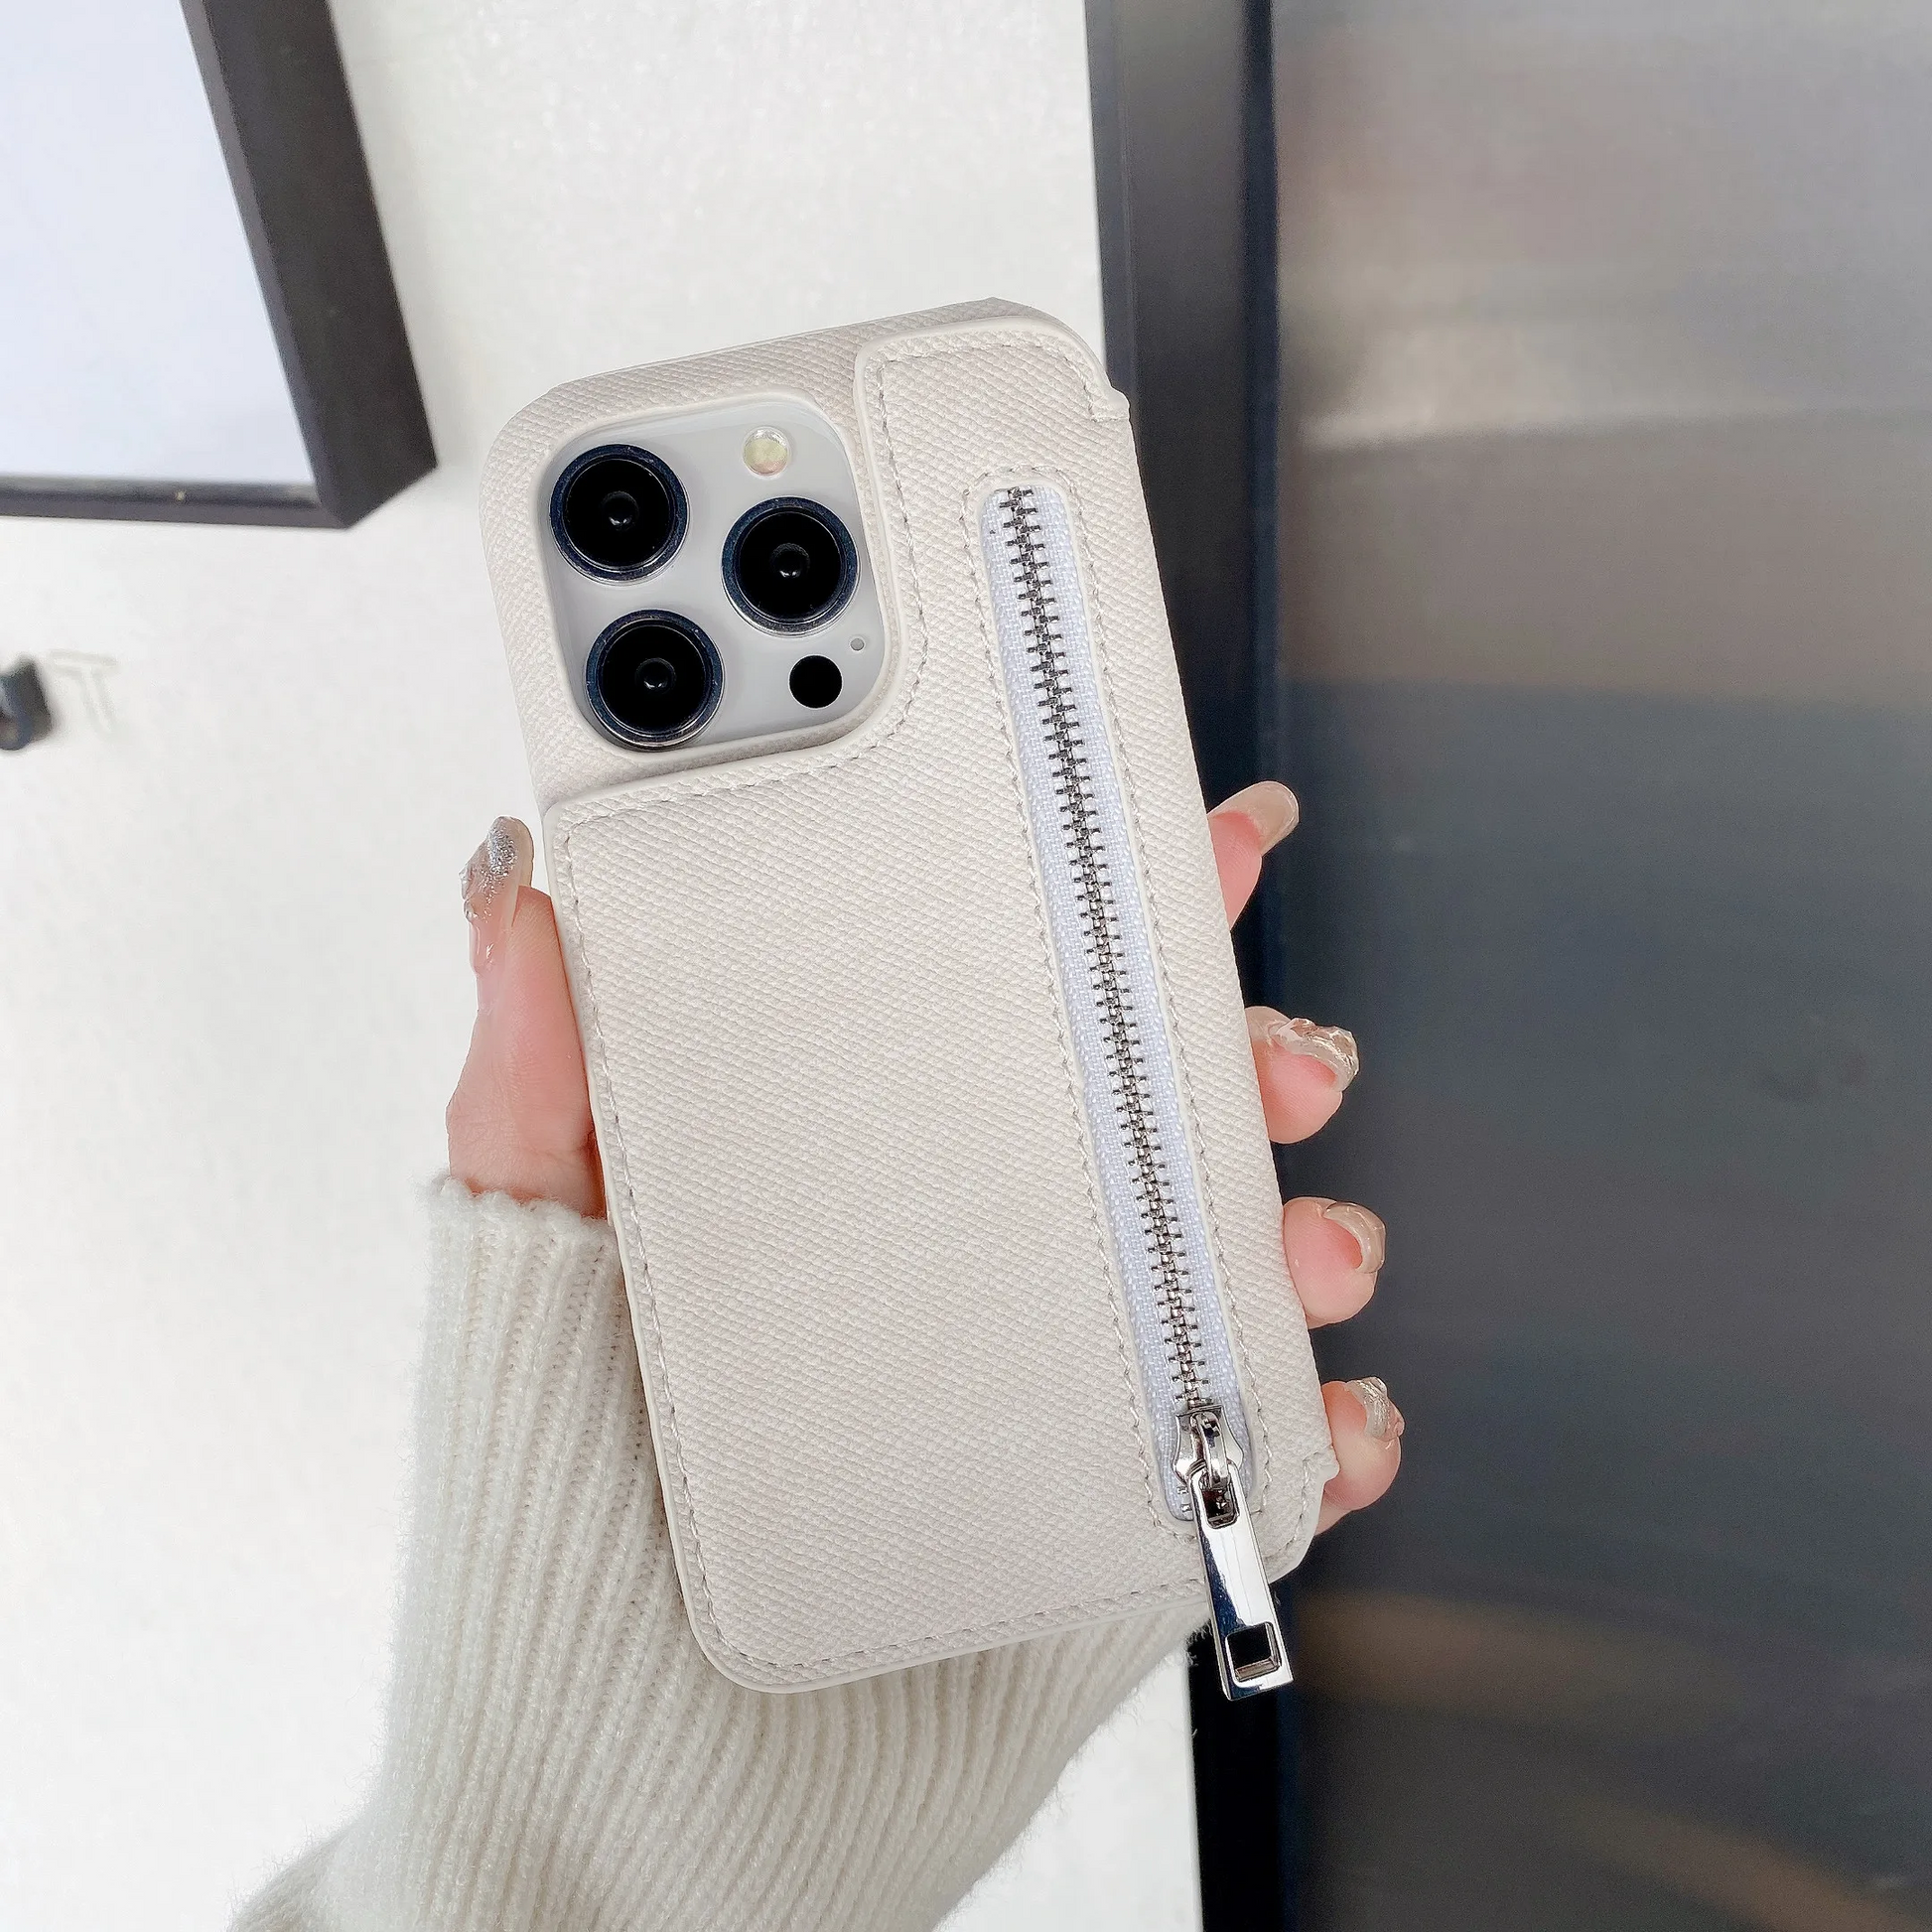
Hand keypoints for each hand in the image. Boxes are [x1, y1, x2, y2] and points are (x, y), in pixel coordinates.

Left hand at [448, 783, 1399, 1535]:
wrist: (633, 1790)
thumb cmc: (560, 1511)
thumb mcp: (527, 1262)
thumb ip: (533, 1077)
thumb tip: (515, 882)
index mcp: (850, 1166)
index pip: (988, 995)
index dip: (1097, 905)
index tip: (1177, 840)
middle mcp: (962, 1257)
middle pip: (1141, 1113)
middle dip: (1237, 1060)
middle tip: (1277, 1059)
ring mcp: (1048, 1384)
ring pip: (1223, 1268)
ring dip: (1298, 1239)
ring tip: (1304, 1256)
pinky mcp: (1111, 1512)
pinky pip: (1256, 1454)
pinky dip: (1324, 1433)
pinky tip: (1336, 1422)